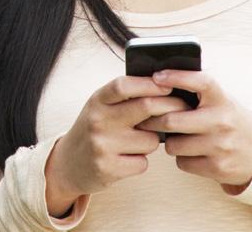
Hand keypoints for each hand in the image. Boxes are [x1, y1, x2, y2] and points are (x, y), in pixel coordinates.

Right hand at [44, 76, 190, 215]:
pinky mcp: (108, 168)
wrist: (68, 162)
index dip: (148, 83)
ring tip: (138, 141)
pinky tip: (127, 158)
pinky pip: (143, 162)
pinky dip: (141, 160)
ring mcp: (102, 145)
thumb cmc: (95, 128)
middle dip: (170, 106)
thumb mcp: (101, 106)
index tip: (168, 84)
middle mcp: (98, 120)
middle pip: (145, 107)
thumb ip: (124, 97)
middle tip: (183, 106)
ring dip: (153, 140)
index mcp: (97, 100)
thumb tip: (163, 86)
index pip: (123, 85)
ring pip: (150, 140)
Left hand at [137, 69, 251, 193]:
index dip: (177, 76)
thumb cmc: (227, 118)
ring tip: (174, 136)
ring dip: (169, 142)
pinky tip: (190, 152)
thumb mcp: (218, 100)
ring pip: (174, 145)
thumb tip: (156, 80)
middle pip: (172, 120)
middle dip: (154, 120)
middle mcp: (222, 121)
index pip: (199, 81)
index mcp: (221, 99)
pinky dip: (181, 158)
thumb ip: (195, 91)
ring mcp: (221, 146)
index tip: (156, 76)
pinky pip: (183, 163)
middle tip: (144, 118)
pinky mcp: (219, 168)